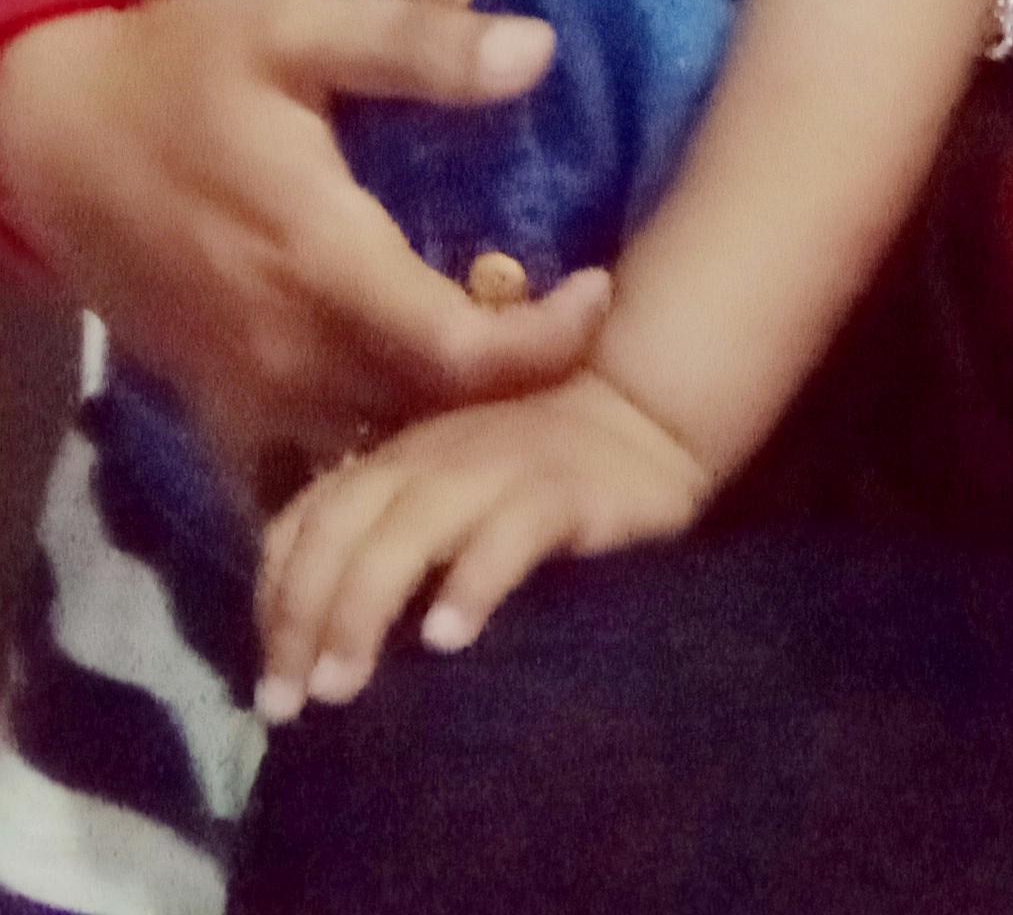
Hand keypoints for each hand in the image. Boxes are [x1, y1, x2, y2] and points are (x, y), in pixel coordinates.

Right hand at [0, 0, 610, 476]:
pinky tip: (404, 461)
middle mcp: (287, 350)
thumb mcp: (294, 26)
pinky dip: (355, 485)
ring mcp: (244, 394)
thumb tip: (541, 50)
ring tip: (501, 388)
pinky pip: (294, 485)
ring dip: (444, 441)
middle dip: (512, 395)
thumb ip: (415, 48)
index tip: (600, 297)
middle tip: (561, 334)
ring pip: (372, 461)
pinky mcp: (210, 410)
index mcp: (321, 258)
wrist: (44, 133)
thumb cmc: (179, 67)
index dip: (546, 344)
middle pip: (430, 420)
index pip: (461, 352)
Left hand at [255, 369, 709, 717]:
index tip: (268, 684)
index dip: (275, 600)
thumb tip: (318, 643)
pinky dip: (470, 583)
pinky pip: (507, 535)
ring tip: (341, 685)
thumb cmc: (529, 472)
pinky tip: (446, 638)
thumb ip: (388, 542)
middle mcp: (429, 457)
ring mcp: (494, 468)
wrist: (638, 413)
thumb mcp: (443, 498)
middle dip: (303, 615)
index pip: (307, 522)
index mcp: (394, 461)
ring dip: (364, 606)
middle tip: (289, 703)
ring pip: (408, 530)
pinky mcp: (560, 491)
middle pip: (342, 528)